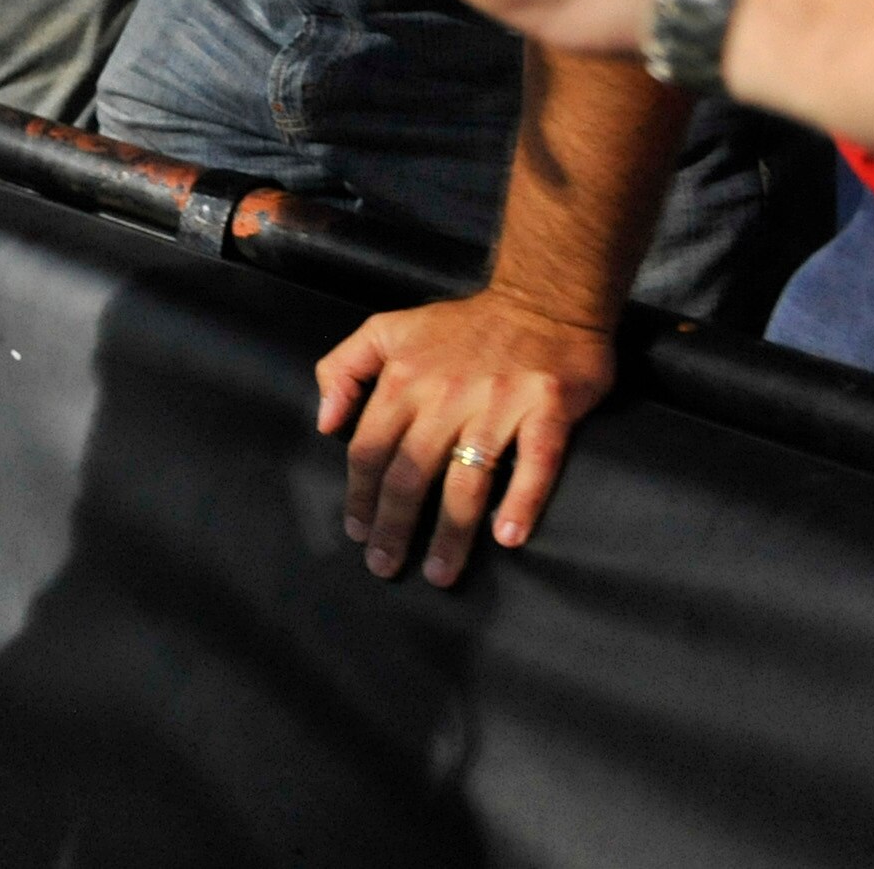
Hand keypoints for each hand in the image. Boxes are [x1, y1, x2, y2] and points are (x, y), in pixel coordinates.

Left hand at [315, 289, 613, 585]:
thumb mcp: (387, 329)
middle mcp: (446, 394)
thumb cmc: (462, 326)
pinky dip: (522, 500)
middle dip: (393, 526)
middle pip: (409, 472)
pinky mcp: (548, 408)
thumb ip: (344, 368)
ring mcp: (498, 403)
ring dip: (451, 532)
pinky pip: (535, 462)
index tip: (355, 531)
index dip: (359, 494)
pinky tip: (508, 536)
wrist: (543, 300)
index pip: (369, 447)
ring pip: (467, 478)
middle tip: (385, 567)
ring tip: (440, 573)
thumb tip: (325, 423)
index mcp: (404, 378)